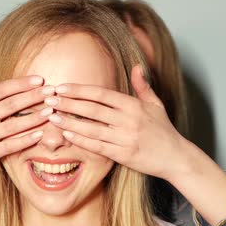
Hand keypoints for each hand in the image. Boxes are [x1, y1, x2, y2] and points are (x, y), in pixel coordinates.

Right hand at [0, 58, 53, 182]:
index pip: (0, 90)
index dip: (20, 84)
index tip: (39, 79)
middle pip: (10, 104)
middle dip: (33, 97)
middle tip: (53, 91)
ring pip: (12, 125)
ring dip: (33, 118)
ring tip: (51, 111)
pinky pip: (9, 146)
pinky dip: (25, 140)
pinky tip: (40, 135)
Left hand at [45, 64, 186, 180]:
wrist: (176, 158)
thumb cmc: (164, 130)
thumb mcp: (156, 105)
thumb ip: (143, 87)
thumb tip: (137, 67)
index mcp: (134, 105)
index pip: (101, 94)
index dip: (80, 90)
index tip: (62, 87)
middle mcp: (128, 120)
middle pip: (92, 109)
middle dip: (68, 103)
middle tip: (49, 99)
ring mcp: (125, 138)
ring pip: (91, 128)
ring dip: (70, 122)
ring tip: (52, 116)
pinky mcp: (123, 155)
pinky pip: (98, 146)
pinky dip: (81, 140)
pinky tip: (67, 133)